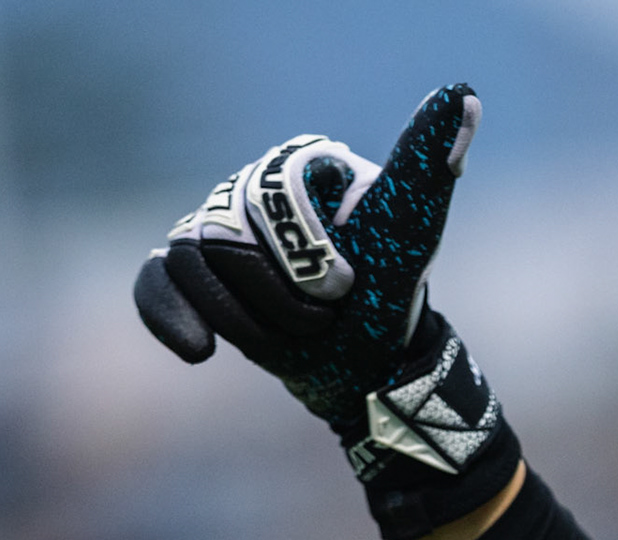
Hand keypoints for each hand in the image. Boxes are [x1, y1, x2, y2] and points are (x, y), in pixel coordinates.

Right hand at [134, 85, 522, 539]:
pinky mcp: (194, 274)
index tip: (345, 288)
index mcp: (301, 165)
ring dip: (245, 317)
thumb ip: (429, 165)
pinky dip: (172, 316)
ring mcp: (217, 231)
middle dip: (280, 293)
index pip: (274, 189)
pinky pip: (155, 281)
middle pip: (227, 231)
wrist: (368, 364)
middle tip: (326, 317)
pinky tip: (201, 351)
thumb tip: (461, 96)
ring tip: (297, 334)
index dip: (305, 250)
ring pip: (190, 259)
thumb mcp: (414, 230)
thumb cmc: (390, 290)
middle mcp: (252, 188)